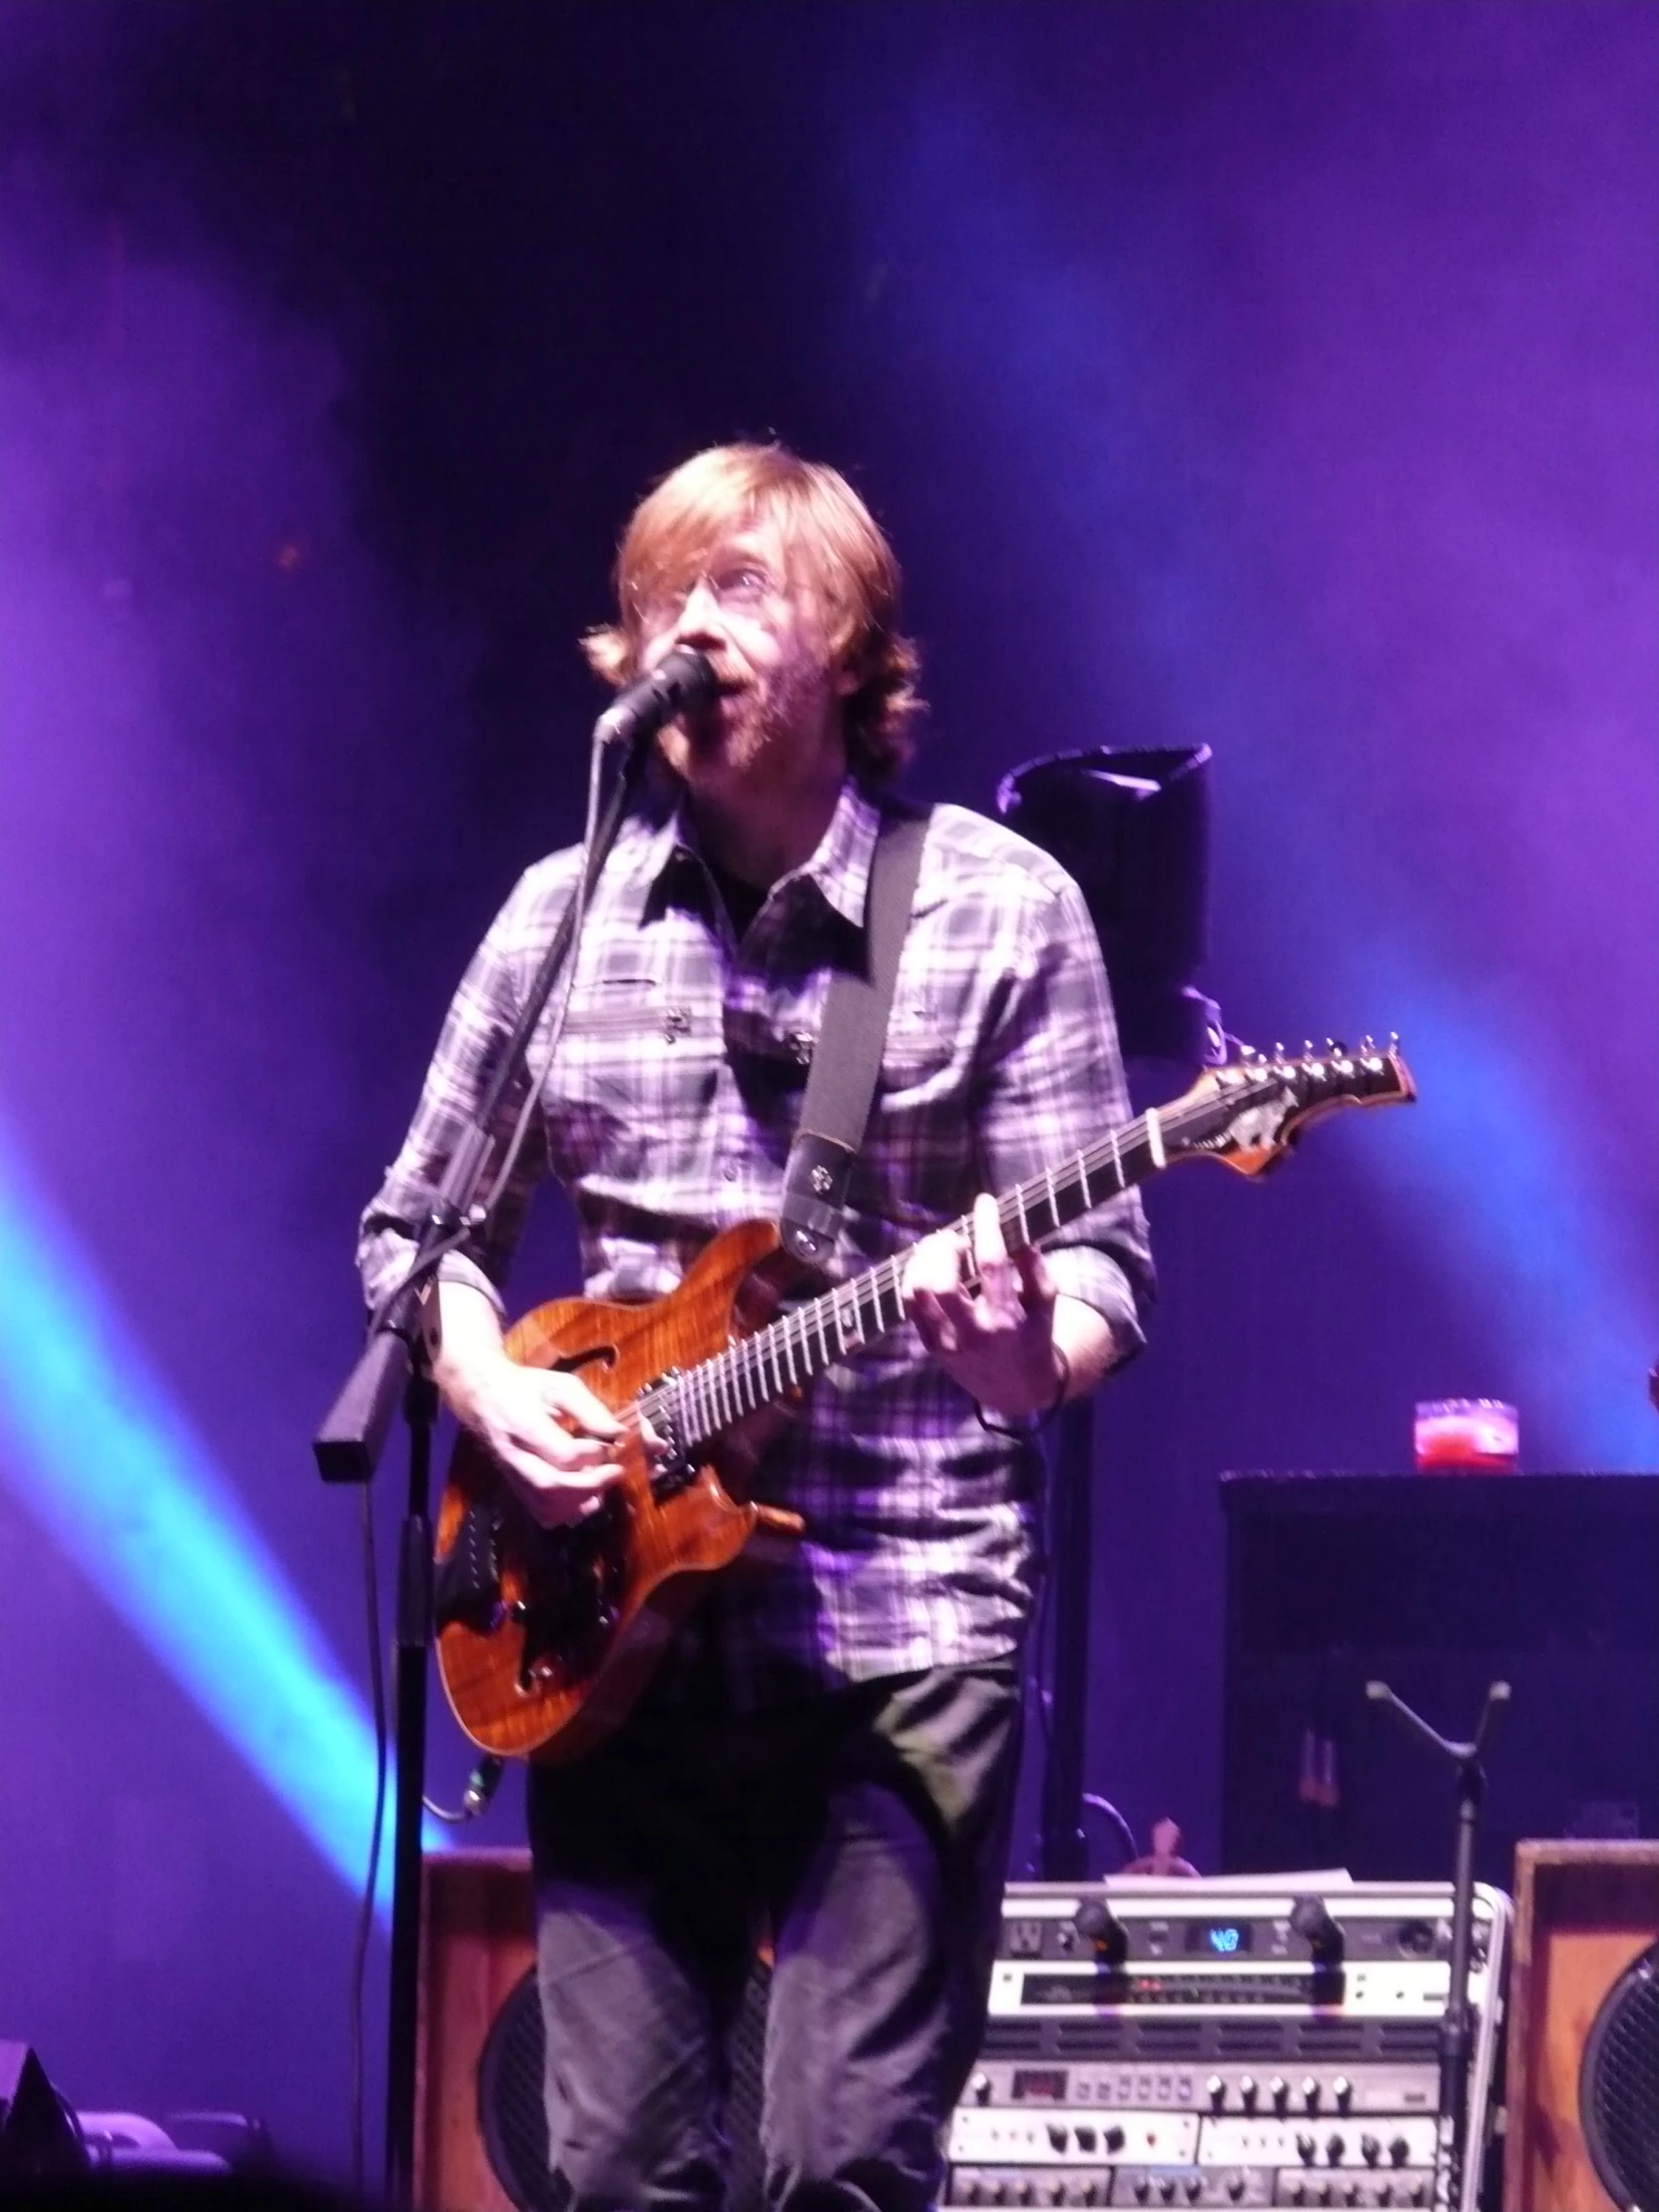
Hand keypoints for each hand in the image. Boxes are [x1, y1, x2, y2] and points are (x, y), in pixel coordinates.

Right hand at [443, 1352, 632, 1529]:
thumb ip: (589, 1409)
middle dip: (590, 1485)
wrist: (483, 1398)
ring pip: (545, 1506)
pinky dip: (566, 1512)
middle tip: (615, 1472)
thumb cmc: (525, 1388)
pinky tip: (583, 1497)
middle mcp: (515, 1456)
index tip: (608, 1443)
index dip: (592, 1454)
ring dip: (579, 1502)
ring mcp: (512, 1476)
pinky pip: (541, 1512)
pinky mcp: (515, 1487)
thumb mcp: (560, 1385)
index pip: (562, 1454)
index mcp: (523, 1424)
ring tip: (601, 1485)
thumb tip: (617, 1434)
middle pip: (551, 1486)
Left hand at [903, 1192, 1065, 1420]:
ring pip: (917, 1291)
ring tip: (942, 1250)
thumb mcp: (1046, 1304)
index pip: (991, 1264)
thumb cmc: (1033, 1335)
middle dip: (945, 1248)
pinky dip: (914, 1277)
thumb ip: (1036, 1268)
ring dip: (924, 1260)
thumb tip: (1018, 1233)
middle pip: (941, 1281)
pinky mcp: (929, 1345)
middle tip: (957, 1238)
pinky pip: (909, 1304)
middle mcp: (971, 1332)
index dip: (986, 1226)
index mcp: (1006, 1318)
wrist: (1014, 1388)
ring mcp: (946, 1341)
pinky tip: (929, 1266)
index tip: (984, 1202)